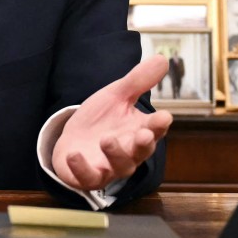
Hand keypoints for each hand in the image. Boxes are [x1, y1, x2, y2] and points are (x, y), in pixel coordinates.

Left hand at [52, 54, 172, 191]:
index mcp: (139, 131)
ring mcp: (109, 166)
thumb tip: (162, 59)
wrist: (74, 139)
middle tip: (143, 134)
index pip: (154, 129)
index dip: (159, 124)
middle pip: (141, 151)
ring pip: (119, 166)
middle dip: (143, 144)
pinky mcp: (88, 176)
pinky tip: (74, 155)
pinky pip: (88, 178)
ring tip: (106, 139)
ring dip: (114, 153)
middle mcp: (129, 152)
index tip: (164, 116)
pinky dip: (82, 169)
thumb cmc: (102, 119)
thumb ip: (137, 81)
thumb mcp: (116, 96)